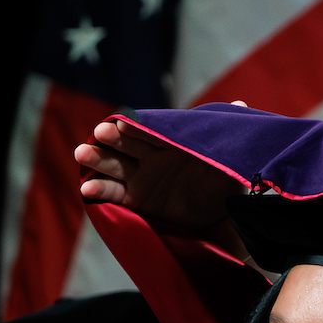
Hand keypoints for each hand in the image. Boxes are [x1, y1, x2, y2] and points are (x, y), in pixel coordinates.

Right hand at [76, 119, 236, 230]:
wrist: (225, 216)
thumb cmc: (228, 183)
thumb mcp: (232, 159)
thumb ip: (228, 135)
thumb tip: (240, 106)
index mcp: (172, 143)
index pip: (151, 132)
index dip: (136, 127)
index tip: (122, 122)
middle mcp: (153, 157)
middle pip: (126, 145)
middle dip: (111, 139)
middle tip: (98, 134)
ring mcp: (142, 178)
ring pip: (115, 166)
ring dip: (98, 159)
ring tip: (82, 155)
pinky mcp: (137, 200)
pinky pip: (114, 195)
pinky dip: (100, 191)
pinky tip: (86, 189)